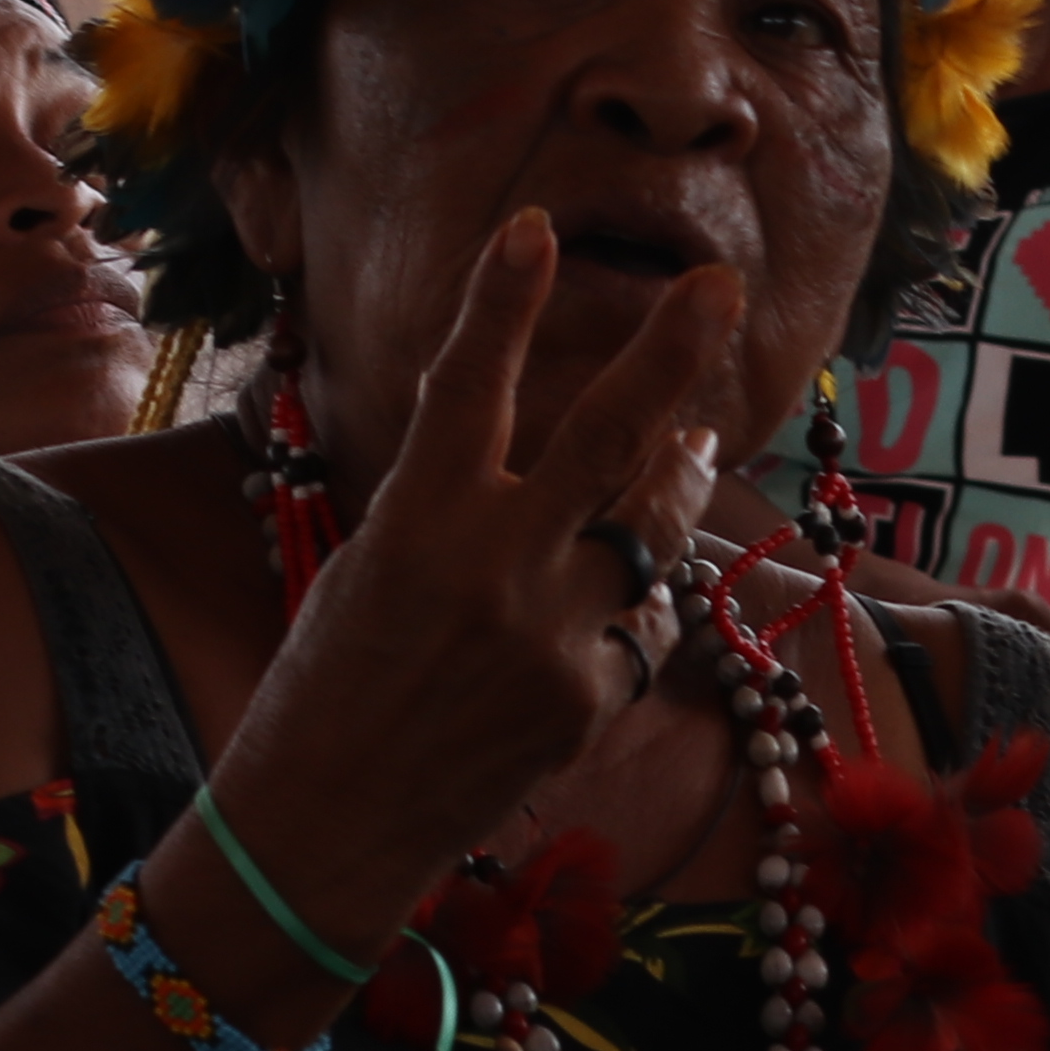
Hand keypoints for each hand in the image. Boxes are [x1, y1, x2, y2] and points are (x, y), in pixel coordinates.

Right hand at [215, 214, 732, 929]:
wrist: (328, 825)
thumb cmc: (328, 685)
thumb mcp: (370, 568)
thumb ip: (457, 507)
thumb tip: (558, 463)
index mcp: (415, 523)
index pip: (467, 384)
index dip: (501, 299)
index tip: (536, 225)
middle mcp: (493, 569)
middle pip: (606, 436)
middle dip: (671, 353)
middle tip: (721, 286)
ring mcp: (553, 637)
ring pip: (651, 526)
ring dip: (676, 471)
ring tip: (695, 433)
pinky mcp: (588, 700)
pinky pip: (639, 621)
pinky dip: (633, 598)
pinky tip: (617, 593)